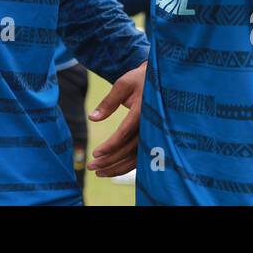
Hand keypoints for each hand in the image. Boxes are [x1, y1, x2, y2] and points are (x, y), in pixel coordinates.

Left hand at [87, 61, 145, 176]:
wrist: (161, 80)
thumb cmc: (139, 80)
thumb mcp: (123, 84)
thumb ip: (108, 102)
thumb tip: (92, 118)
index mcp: (143, 111)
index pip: (125, 133)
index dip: (110, 146)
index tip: (95, 154)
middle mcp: (151, 126)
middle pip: (129, 149)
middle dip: (109, 161)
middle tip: (91, 167)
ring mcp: (154, 134)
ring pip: (136, 157)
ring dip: (117, 168)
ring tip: (98, 172)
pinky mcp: (153, 138)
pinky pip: (141, 156)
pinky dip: (127, 166)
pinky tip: (112, 170)